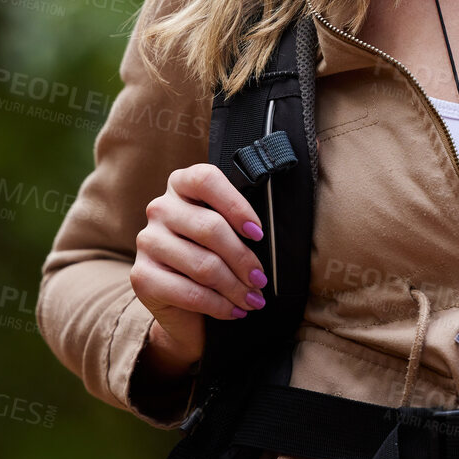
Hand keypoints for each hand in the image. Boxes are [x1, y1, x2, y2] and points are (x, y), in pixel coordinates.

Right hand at [130, 163, 268, 375]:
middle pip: (209, 228)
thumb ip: (269, 189)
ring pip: (201, 263)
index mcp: (182, 183)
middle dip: (244, 259)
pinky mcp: (141, 277)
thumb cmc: (222, 255)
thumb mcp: (242, 223)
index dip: (236, 205)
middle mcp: (160, 207)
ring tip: (254, 299)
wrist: (187, 305)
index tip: (259, 234)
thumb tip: (317, 146)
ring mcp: (147, 241)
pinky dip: (217, 305)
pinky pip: (186, 291)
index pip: (207, 180)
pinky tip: (234, 311)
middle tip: (262, 280)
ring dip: (235, 287)